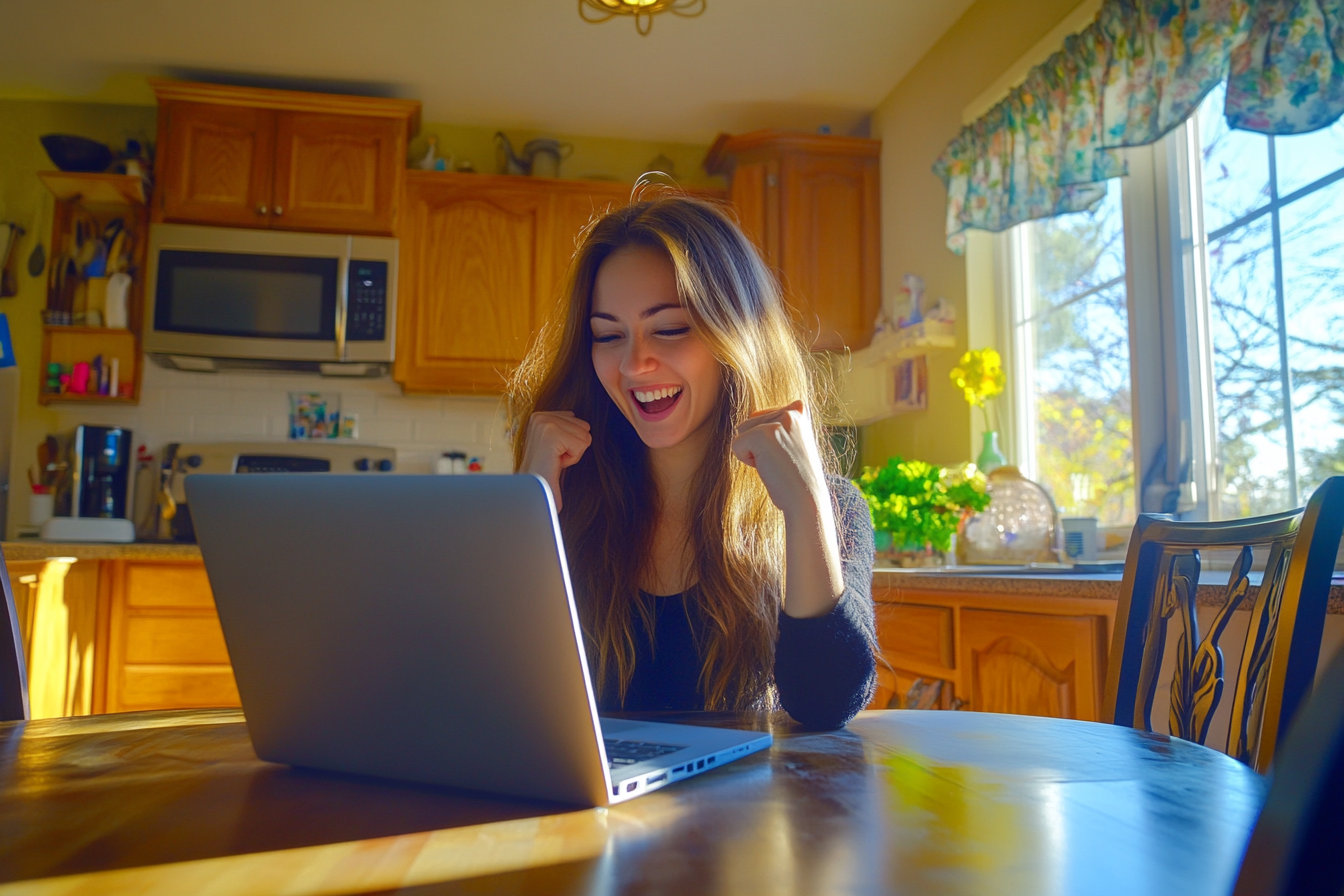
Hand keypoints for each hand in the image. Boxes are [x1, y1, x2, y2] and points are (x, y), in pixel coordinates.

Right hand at [519, 411, 591, 510]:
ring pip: (585, 435)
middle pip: (584, 426)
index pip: (578, 421)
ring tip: (555, 459)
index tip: (554, 453)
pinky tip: (556, 462)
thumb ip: (566, 428)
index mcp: (539, 415)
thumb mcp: (556, 443)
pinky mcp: (551, 433)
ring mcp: (544, 422)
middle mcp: (539, 415)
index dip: (571, 442)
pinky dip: (573, 458)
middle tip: (555, 457)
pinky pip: (581, 444)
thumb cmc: (545, 470)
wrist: (532, 489)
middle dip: (574, 446)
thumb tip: (586, 425)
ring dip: (574, 453)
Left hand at [731, 400, 827, 517]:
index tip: (788, 455)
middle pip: (749, 423)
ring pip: (741, 432)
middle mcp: (790, 411)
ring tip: (776, 464)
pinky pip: (736, 445)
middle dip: (759, 446)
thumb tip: (753, 414)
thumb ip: (780, 426)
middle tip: (782, 462)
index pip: (762, 417)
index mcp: (799, 410)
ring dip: (753, 452)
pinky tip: (769, 468)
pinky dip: (747, 461)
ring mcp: (777, 422)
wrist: (806, 499)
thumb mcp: (795, 442)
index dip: (768, 442)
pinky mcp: (762, 435)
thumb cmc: (797, 477)